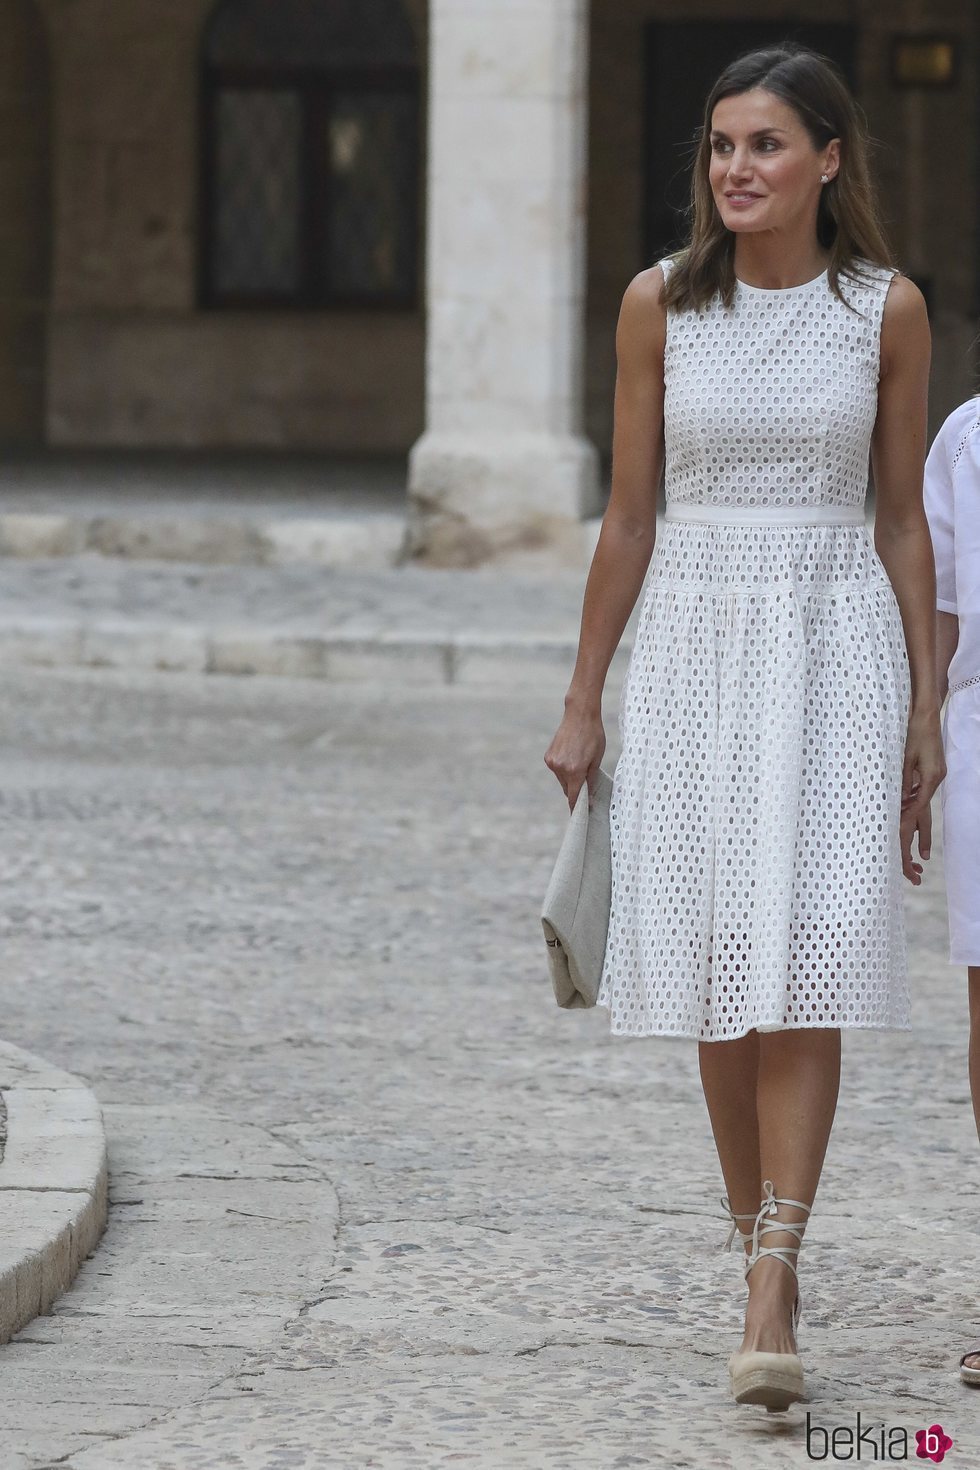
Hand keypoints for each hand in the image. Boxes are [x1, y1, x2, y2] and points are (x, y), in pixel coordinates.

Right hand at [545, 703, 605, 812]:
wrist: (580, 714)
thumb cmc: (593, 735)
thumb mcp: (597, 758)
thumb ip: (591, 779)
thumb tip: (587, 796)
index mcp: (574, 771)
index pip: (574, 797)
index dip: (578, 807)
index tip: (582, 815)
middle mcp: (560, 768)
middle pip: (567, 789)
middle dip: (576, 790)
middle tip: (586, 785)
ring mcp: (552, 762)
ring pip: (562, 780)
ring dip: (570, 779)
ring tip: (579, 763)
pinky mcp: (548, 757)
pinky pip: (557, 770)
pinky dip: (564, 769)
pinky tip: (572, 757)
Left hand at [899, 708, 945, 884]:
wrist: (926, 713)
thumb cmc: (914, 731)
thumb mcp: (905, 757)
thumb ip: (901, 779)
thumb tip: (895, 801)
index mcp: (930, 779)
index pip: (916, 810)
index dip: (907, 829)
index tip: (901, 846)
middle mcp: (934, 781)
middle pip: (924, 816)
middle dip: (919, 841)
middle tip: (918, 864)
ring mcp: (934, 777)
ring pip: (924, 809)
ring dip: (919, 830)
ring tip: (919, 854)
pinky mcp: (931, 773)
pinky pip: (922, 796)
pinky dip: (915, 809)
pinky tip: (909, 820)